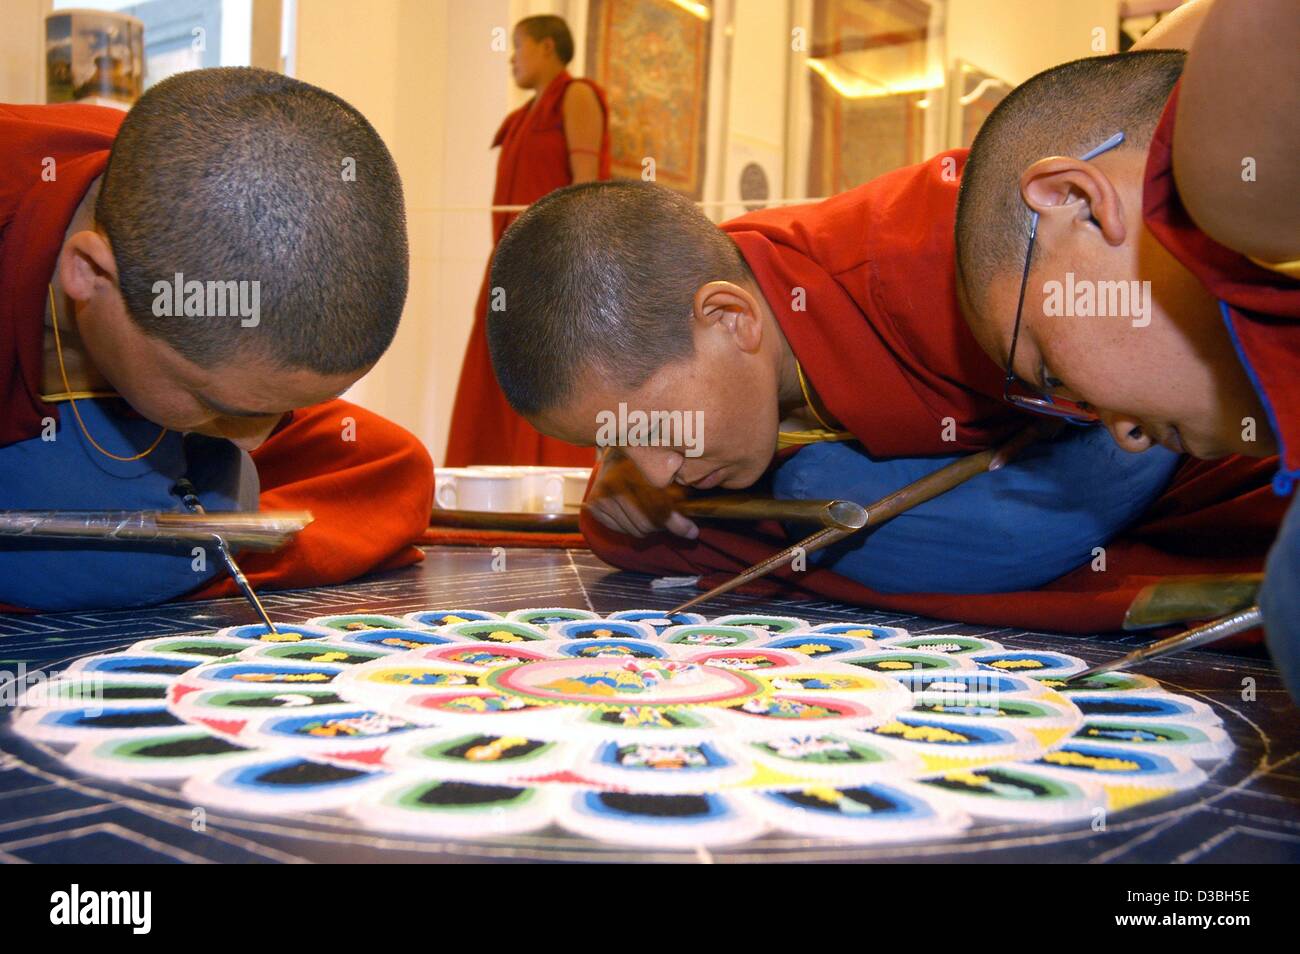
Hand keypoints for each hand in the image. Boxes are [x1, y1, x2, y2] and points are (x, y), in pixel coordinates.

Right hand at [583, 453, 698, 538]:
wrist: (614, 444)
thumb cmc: (647, 451)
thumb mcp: (666, 455)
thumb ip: (679, 471)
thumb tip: (699, 483)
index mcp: (631, 470)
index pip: (656, 509)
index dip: (677, 523)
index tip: (692, 531)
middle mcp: (611, 485)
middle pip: (647, 525)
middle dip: (666, 525)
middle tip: (680, 521)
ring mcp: (600, 497)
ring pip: (637, 530)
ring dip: (652, 526)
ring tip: (658, 511)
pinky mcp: (594, 507)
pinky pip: (624, 530)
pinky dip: (636, 525)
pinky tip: (640, 511)